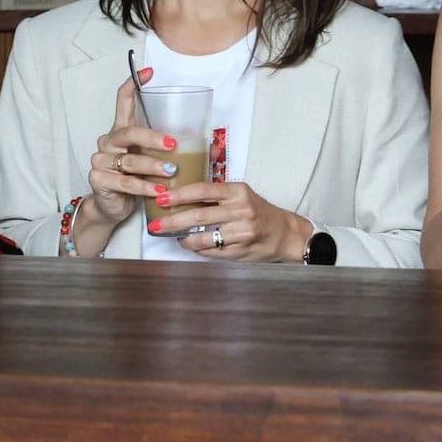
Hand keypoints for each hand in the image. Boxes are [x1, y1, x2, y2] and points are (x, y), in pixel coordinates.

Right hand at [84, 67, 179, 224]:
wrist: (112, 206)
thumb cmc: (135, 178)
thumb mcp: (150, 159)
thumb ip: (167, 149)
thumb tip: (208, 143)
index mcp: (121, 130)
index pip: (123, 100)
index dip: (134, 84)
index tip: (150, 72)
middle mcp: (108, 141)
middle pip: (128, 132)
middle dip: (152, 137)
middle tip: (173, 144)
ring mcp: (100, 160)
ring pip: (129, 160)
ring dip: (153, 166)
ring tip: (172, 172)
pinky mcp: (98, 180)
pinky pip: (125, 182)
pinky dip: (144, 187)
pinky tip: (158, 190)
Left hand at [153, 181, 306, 261]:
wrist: (285, 234)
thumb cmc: (259, 211)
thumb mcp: (241, 196)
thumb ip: (217, 196)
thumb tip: (181, 197)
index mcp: (238, 192)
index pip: (202, 190)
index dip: (179, 194)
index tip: (162, 198)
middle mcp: (241, 210)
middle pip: (198, 215)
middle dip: (172, 221)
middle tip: (155, 224)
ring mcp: (241, 233)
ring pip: (203, 237)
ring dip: (184, 238)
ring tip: (173, 236)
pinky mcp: (241, 251)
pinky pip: (211, 251)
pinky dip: (198, 248)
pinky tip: (191, 244)